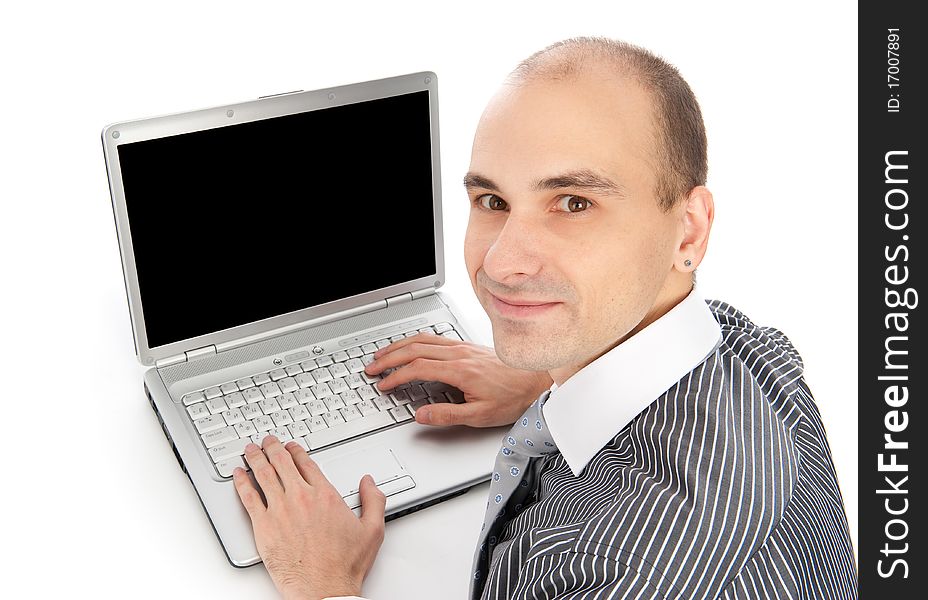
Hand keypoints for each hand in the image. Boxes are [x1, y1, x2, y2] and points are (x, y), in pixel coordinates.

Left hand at [232, 436, 385, 599]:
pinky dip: (241, 482)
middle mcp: (301, 498)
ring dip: (255, 458)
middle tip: (267, 441)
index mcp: (325, 495)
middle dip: (273, 448)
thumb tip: (369, 482)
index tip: (291, 447)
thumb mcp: (372, 530)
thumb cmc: (344, 565)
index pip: (306, 463)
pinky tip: (238, 474)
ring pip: (264, 475)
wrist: (323, 588)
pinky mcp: (263, 526)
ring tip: (250, 449)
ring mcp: (280, 510)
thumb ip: (373, 501)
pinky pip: (248, 497)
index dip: (296, 451)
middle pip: (282, 463)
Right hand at [365, 333, 552, 427]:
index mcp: (460, 370)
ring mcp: (463, 347)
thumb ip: (448, 415)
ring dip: (399, 346)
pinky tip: (410, 346)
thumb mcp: (481, 415)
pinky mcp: (467, 346)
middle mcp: (459, 354)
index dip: (396, 376)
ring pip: (423, 339)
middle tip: (372, 368)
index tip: (383, 384)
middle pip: (414, 349)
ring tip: (383, 354)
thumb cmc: (514, 397)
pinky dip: (415, 341)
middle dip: (389, 358)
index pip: (418, 368)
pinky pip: (434, 337)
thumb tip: (421, 414)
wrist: (538, 379)